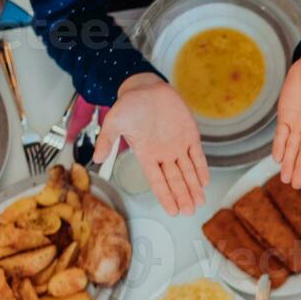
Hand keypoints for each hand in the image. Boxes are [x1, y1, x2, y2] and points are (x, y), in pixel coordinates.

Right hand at [102, 73, 208, 215]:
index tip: (172, 211)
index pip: (157, 181)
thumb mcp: (114, 122)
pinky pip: (197, 155)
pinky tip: (205, 181)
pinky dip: (201, 168)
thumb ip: (106, 140)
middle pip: (175, 180)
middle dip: (182, 196)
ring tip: (199, 202)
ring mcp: (177, 145)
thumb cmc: (129, 105)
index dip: (166, 196)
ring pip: (188, 171)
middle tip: (189, 212)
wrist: (145, 87)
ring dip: (194, 187)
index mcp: (146, 154)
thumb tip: (95, 158)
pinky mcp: (189, 134)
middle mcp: (163, 154)